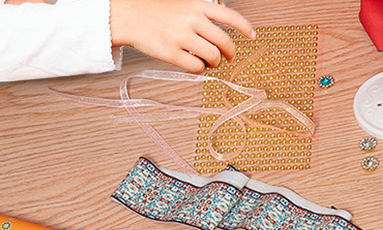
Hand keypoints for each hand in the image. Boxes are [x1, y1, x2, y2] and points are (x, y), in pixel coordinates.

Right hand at [110, 0, 255, 73]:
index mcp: (197, 5)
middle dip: (229, 53)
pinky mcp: (173, 53)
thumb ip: (202, 15)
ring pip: (213, 57)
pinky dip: (199, 70)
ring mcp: (182, 37)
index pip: (229, 16)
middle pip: (224, 42)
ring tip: (206, 61)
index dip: (244, 27)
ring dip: (213, 63)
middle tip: (227, 58)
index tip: (252, 36)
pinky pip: (197, 68)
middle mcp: (192, 20)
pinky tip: (193, 64)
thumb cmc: (157, 12)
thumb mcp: (183, 4)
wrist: (130, 16)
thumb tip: (220, 34)